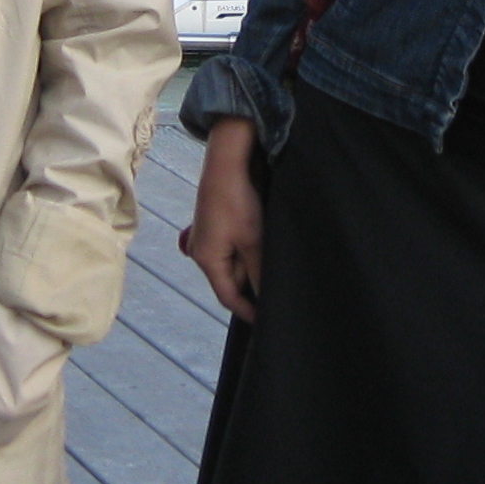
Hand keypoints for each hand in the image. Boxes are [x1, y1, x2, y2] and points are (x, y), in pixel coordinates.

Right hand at [180, 120, 265, 321]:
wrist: (228, 162)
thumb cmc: (237, 202)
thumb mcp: (253, 241)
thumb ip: (259, 272)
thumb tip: (266, 297)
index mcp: (207, 260)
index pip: (228, 297)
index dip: (248, 311)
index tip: (268, 321)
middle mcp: (203, 252)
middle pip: (232, 280)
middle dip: (253, 285)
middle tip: (281, 289)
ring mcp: (210, 237)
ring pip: (236, 263)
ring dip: (254, 265)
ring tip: (275, 264)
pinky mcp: (219, 225)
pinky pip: (235, 247)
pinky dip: (250, 251)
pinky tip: (266, 246)